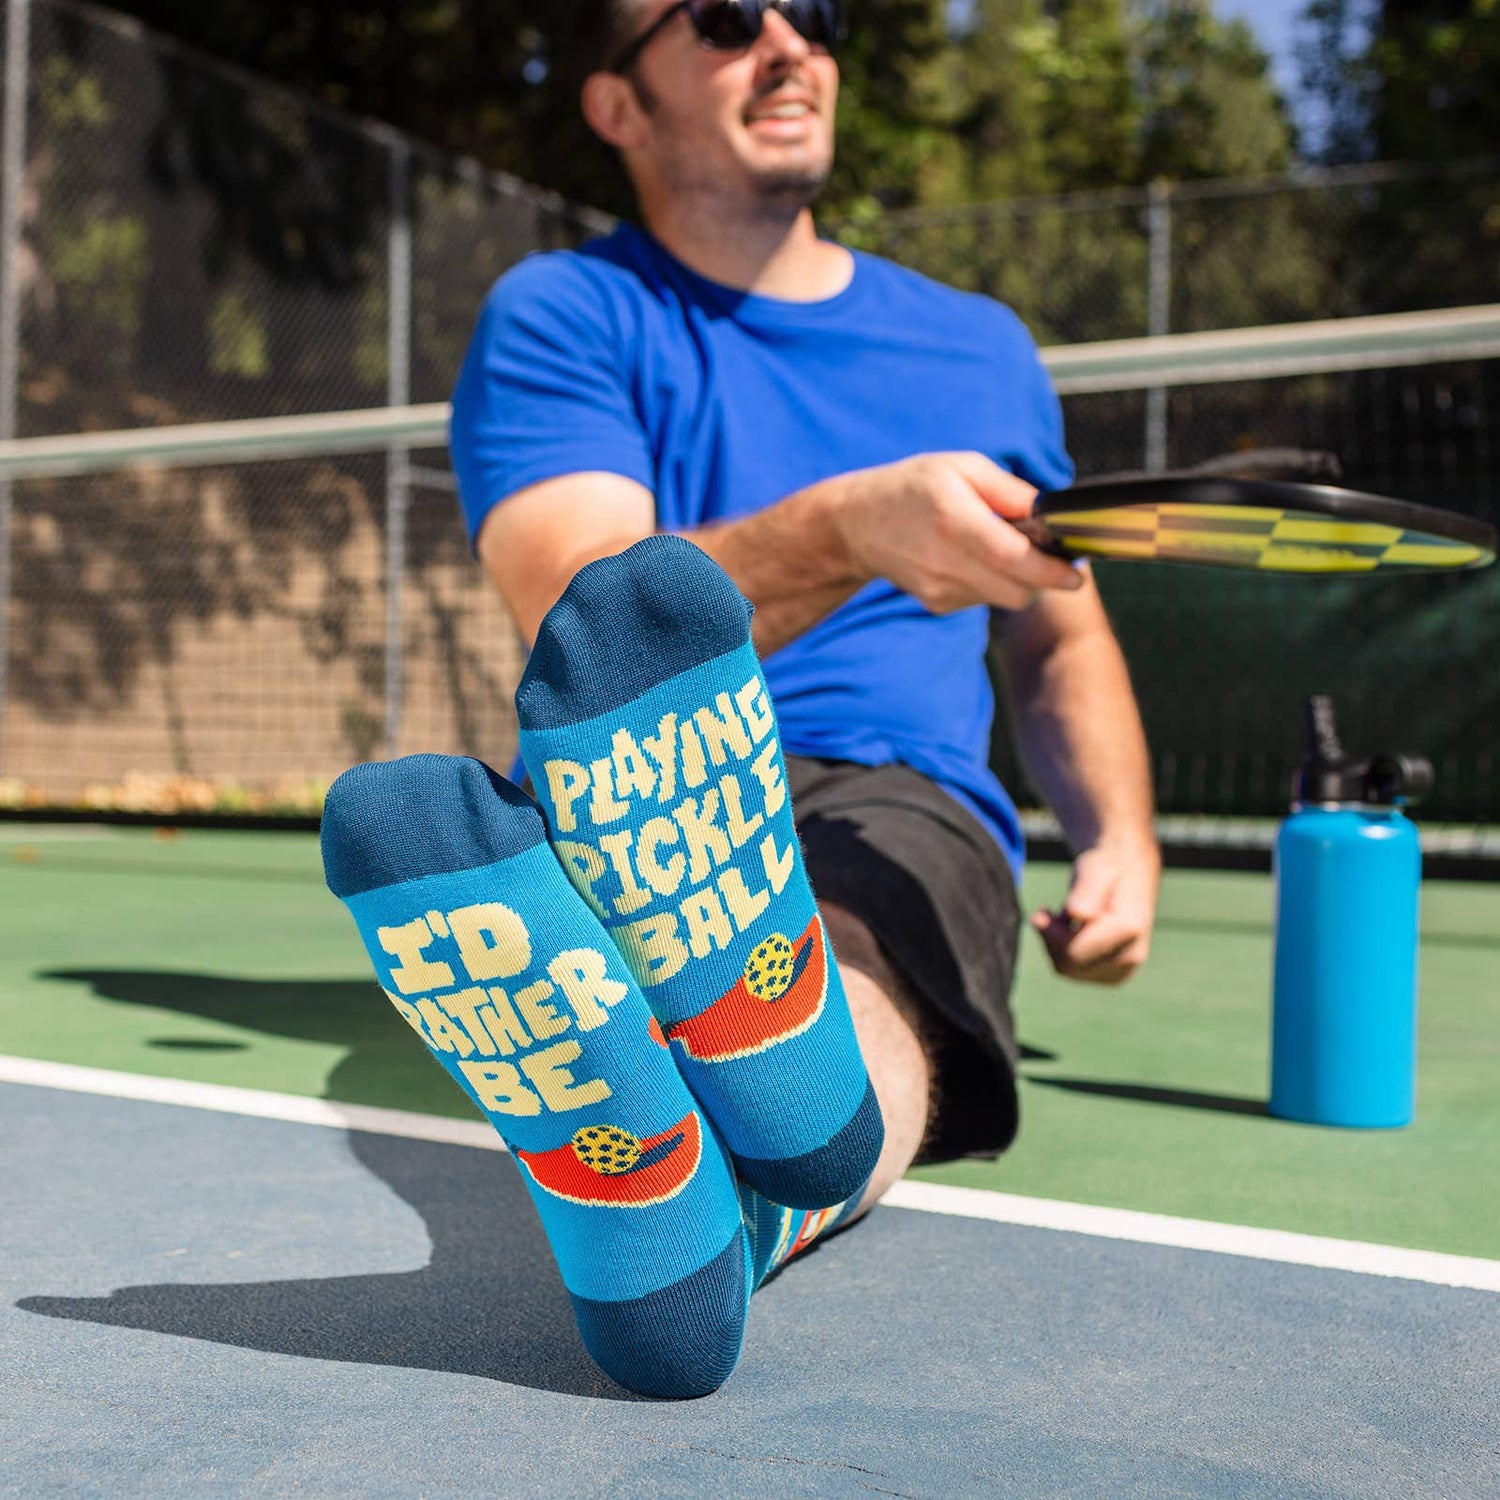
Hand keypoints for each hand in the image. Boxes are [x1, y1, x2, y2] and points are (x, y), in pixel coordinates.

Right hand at [829, 452, 1083, 613]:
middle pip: (1018, 591)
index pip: (1015, 558)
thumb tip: (1050, 512)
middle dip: (1044, 579)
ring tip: (1002, 547)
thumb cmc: (913, 487)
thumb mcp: (960, 466)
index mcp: (954, 520)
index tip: (1076, 572)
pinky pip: (983, 599)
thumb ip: (1009, 490)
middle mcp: (946, 561)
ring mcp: (939, 589)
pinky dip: (992, 582)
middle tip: (1052, 557)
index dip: (1052, 571)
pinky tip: (973, 558)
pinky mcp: (937, 604)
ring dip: (1018, 579)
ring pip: (1004, 598)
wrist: (857, 524)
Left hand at [1032, 840, 1159, 984]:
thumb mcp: (1096, 867)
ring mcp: (1125, 969)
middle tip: (1050, 912)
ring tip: (1065, 917)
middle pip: (1069, 965)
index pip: (1073, 952)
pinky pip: (1076, 972)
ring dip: (1058, 943)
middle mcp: (1132, 955)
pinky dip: (1066, 950)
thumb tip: (1078, 913)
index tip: (1043, 911)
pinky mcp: (1115, 973)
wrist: (1128, 871)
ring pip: (1069, 970)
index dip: (1050, 933)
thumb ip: (1087, 889)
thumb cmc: (1108, 866)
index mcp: (1128, 929)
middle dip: (1052, 938)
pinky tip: (1071, 929)